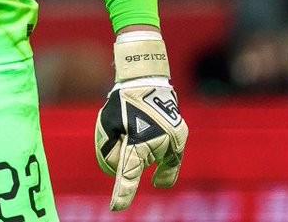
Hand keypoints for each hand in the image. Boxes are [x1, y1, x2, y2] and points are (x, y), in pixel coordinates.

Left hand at [94, 32, 187, 210]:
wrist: (146, 80)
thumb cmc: (122, 103)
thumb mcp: (107, 124)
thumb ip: (109, 150)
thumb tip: (117, 171)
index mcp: (138, 141)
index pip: (128, 174)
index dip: (122, 193)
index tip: (116, 208)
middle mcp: (158, 144)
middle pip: (136, 164)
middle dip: (125, 157)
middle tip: (121, 132)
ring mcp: (172, 141)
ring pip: (151, 160)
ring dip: (142, 153)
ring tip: (136, 128)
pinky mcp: (179, 137)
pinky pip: (172, 161)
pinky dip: (165, 171)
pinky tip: (160, 183)